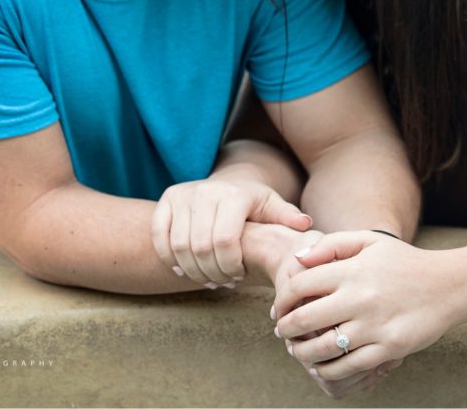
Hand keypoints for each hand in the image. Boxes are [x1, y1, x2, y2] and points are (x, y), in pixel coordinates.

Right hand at [151, 171, 311, 288]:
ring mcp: (183, 194)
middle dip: (211, 272)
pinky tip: (184, 271)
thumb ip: (286, 217)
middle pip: (200, 247)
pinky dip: (169, 259)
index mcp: (233, 194)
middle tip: (223, 283)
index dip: (229, 266)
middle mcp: (205, 191)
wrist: (227, 184)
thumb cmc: (254, 204)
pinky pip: (160, 237)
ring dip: (192, 271)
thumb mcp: (273, 207)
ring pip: (179, 245)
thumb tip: (305, 225)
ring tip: (208, 279)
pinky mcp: (166, 200)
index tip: (238, 277)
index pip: (224, 241)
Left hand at [273, 231, 466, 393]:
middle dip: (286, 329)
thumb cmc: (405, 262)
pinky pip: (347, 366)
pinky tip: (322, 366)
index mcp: (352, 270)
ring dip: (302, 352)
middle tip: (282, 332)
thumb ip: (332, 246)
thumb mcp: (369, 242)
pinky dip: (328, 369)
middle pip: (305, 319)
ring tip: (297, 351)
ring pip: (323, 348)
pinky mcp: (388, 349)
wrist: (449, 285)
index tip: (279, 308)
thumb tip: (298, 260)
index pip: (301, 285)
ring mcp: (374, 326)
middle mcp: (360, 297)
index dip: (283, 299)